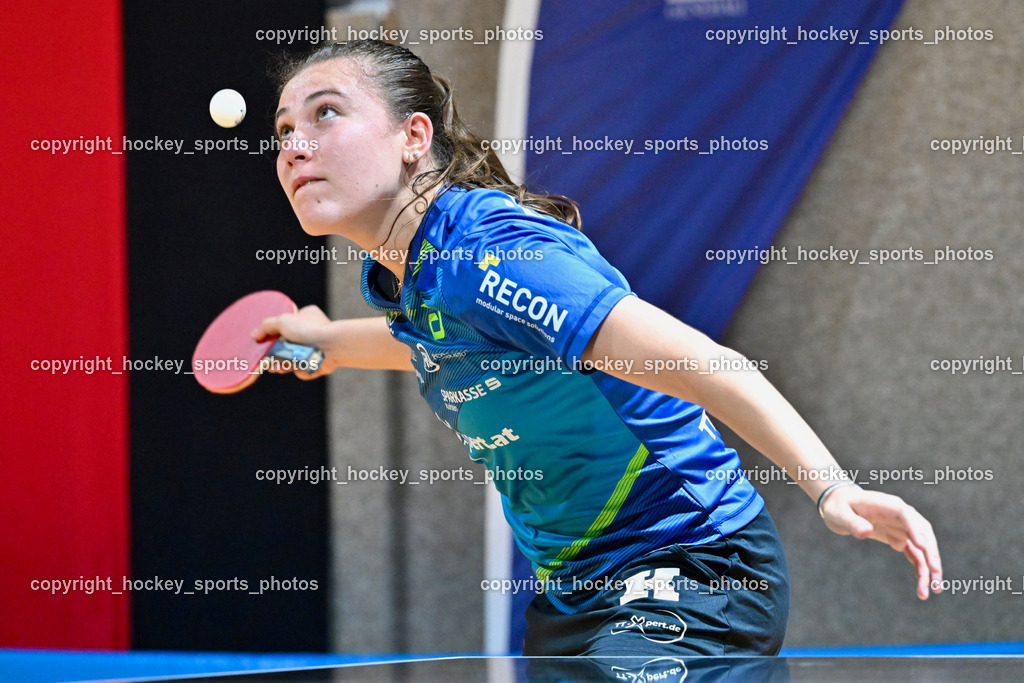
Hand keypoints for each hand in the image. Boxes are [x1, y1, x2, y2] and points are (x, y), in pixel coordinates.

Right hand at [252, 304, 337, 379]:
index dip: (273, 337)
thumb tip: (254, 335)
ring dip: (284, 365)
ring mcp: (315, 348)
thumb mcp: (282, 321)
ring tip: (278, 368)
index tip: (264, 345)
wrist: (330, 346)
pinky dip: (300, 370)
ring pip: (294, 360)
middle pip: (287, 346)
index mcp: (305, 317)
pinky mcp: (318, 363)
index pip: (285, 327)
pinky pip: (304, 369)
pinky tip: (299, 368)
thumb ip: (266, 327)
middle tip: (268, 363)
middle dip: (276, 356)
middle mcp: (311, 332)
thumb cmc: (308, 330)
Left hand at [820, 485, 942, 599]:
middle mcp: (901, 516)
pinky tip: (923, 587)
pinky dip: (920, 569)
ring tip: (933, 590)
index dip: (916, 529)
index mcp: (888, 505)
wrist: (840, 504)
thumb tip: (866, 531)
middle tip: (936, 575)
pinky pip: (915, 554)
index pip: (907, 515)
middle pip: (923, 533)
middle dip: (931, 554)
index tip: (922, 546)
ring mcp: (903, 528)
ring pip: (922, 548)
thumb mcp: (839, 514)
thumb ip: (852, 522)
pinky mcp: (900, 538)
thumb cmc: (839, 506)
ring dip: (929, 568)